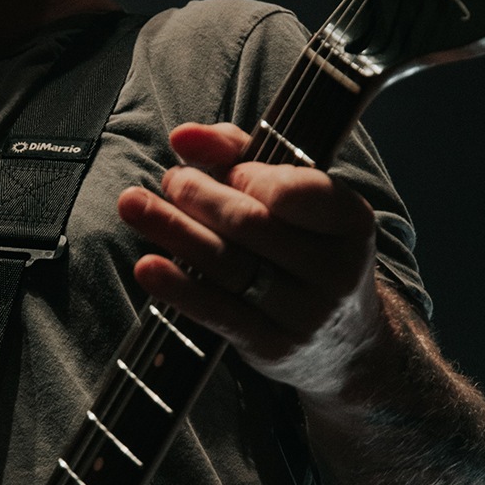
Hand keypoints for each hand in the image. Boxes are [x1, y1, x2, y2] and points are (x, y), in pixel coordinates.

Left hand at [117, 121, 385, 401]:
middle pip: (251, 225)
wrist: (342, 343)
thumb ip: (240, 153)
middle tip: (172, 180)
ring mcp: (306, 313)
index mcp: (351, 220)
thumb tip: (184, 137)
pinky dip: (178, 287)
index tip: (227, 170)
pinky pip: (218, 312)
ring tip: (134, 205)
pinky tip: (147, 266)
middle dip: (201, 196)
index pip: (294, 191)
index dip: (248, 175)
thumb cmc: (305, 248)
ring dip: (175, 230)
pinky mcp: (271, 347)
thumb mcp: (295, 196)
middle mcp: (336, 270)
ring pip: (229, 266)